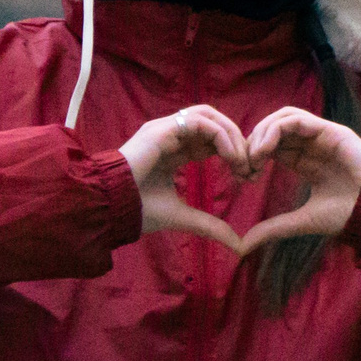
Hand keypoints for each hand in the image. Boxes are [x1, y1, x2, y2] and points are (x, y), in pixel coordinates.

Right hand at [121, 105, 253, 254]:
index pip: (209, 140)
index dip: (232, 152)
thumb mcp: (182, 216)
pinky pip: (201, 122)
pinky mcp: (162, 129)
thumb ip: (209, 225)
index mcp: (171, 151)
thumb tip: (237, 244)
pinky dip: (222, 136)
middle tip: (251, 165)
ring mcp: (164, 130)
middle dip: (237, 140)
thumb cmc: (136, 211)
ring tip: (243, 159)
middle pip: (213, 122)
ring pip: (209, 116)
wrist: (110, 208)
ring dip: (232, 135)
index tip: (247, 175)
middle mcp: (169, 135)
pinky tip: (231, 156)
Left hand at [239, 108, 360, 253]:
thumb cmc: (347, 214)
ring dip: (262, 132)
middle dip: (253, 143)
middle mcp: (312, 145)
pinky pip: (295, 118)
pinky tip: (266, 149)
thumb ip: (274, 227)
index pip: (272, 146)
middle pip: (273, 129)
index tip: (244, 176)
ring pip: (282, 118)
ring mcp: (321, 135)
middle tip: (244, 165)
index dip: (253, 156)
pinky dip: (275, 129)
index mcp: (307, 161)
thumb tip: (245, 244)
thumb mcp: (302, 220)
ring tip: (254, 155)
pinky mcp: (329, 130)